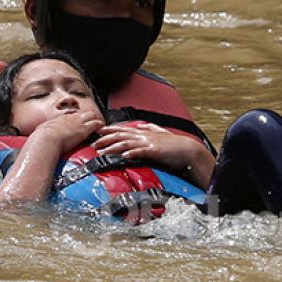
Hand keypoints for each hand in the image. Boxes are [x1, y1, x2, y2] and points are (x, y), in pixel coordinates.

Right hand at [30, 108, 104, 154]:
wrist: (46, 139)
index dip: (76, 118)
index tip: (78, 121)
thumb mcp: (40, 133)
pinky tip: (102, 127)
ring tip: (99, 123)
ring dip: (95, 119)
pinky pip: (95, 124)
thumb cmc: (41, 139)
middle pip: (82, 112)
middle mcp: (69, 118)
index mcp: (59, 119)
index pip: (70, 115)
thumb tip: (36, 140)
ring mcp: (77, 122)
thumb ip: (42, 135)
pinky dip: (100, 125)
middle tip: (91, 120)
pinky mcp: (83, 129)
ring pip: (91, 115)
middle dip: (87, 116)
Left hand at [93, 122, 215, 186]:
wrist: (188, 149)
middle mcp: (144, 135)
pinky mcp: (154, 150)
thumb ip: (151, 128)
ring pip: (127, 144)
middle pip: (121, 136)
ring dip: (113, 148)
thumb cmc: (174, 144)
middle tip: (93, 144)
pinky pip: (141, 151)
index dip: (110, 130)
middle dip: (106, 139)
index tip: (98, 132)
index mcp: (144, 132)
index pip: (123, 129)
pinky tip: (124, 156)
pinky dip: (132, 153)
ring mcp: (149, 142)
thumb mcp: (160, 133)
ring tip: (102, 152)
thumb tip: (143, 125)